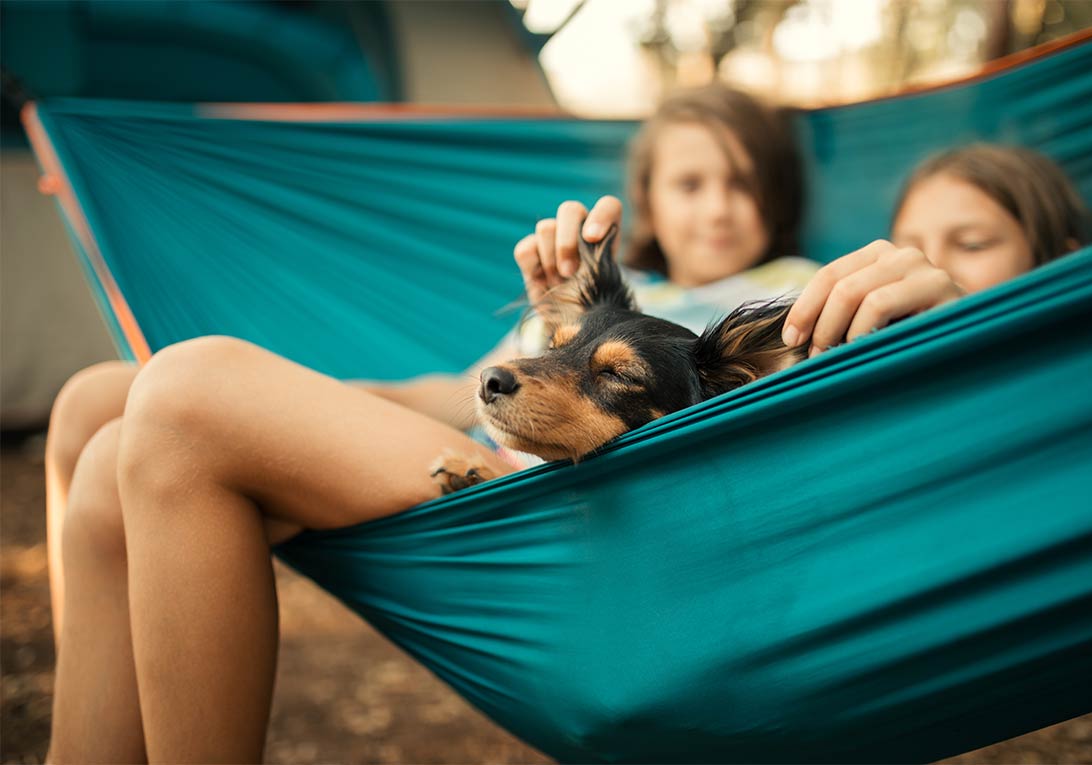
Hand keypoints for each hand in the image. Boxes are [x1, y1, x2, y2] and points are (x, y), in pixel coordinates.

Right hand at [512, 195, 622, 303]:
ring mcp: (552, 238)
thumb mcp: (607, 290)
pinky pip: (525, 249)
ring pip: (545, 227)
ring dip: (551, 260)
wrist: (571, 325)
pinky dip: (533, 268)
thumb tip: (591, 260)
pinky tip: (543, 282)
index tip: (592, 238)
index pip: (608, 206)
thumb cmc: (596, 306)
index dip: (600, 216)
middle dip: (567, 242)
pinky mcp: (530, 252)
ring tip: (559, 283)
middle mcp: (578, 229)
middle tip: (569, 273)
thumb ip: (604, 270)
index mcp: (605, 233)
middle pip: (570, 209)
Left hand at [782, 240, 965, 356]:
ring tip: (835, 357)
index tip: (791, 338)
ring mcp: (923, 267)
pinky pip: (881, 304)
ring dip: (837, 331)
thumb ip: (842, 314)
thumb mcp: (872, 321)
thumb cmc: (913, 337)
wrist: (972, 343)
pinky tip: (862, 350)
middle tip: (814, 356)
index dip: (804, 307)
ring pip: (856, 293)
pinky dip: (862, 331)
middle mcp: (901, 254)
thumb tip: (793, 333)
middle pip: (839, 284)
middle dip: (818, 323)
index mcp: (878, 256)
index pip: (828, 275)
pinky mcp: (941, 287)